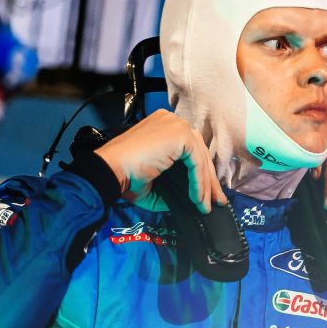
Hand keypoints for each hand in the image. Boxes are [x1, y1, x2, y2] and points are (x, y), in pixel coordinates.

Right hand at [94, 110, 227, 212]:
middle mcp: (171, 121)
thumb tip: (191, 201)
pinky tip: (197, 198)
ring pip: (201, 157)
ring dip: (205, 184)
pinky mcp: (180, 134)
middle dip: (209, 180)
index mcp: (163, 128)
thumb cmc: (124, 177)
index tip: (207, 195)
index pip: (190, 149)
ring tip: (206, 205)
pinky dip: (199, 182)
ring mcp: (176, 125)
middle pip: (199, 152)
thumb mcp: (153, 185)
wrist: (111, 169)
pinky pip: (197, 162)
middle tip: (215, 202)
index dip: (201, 174)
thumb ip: (173, 188)